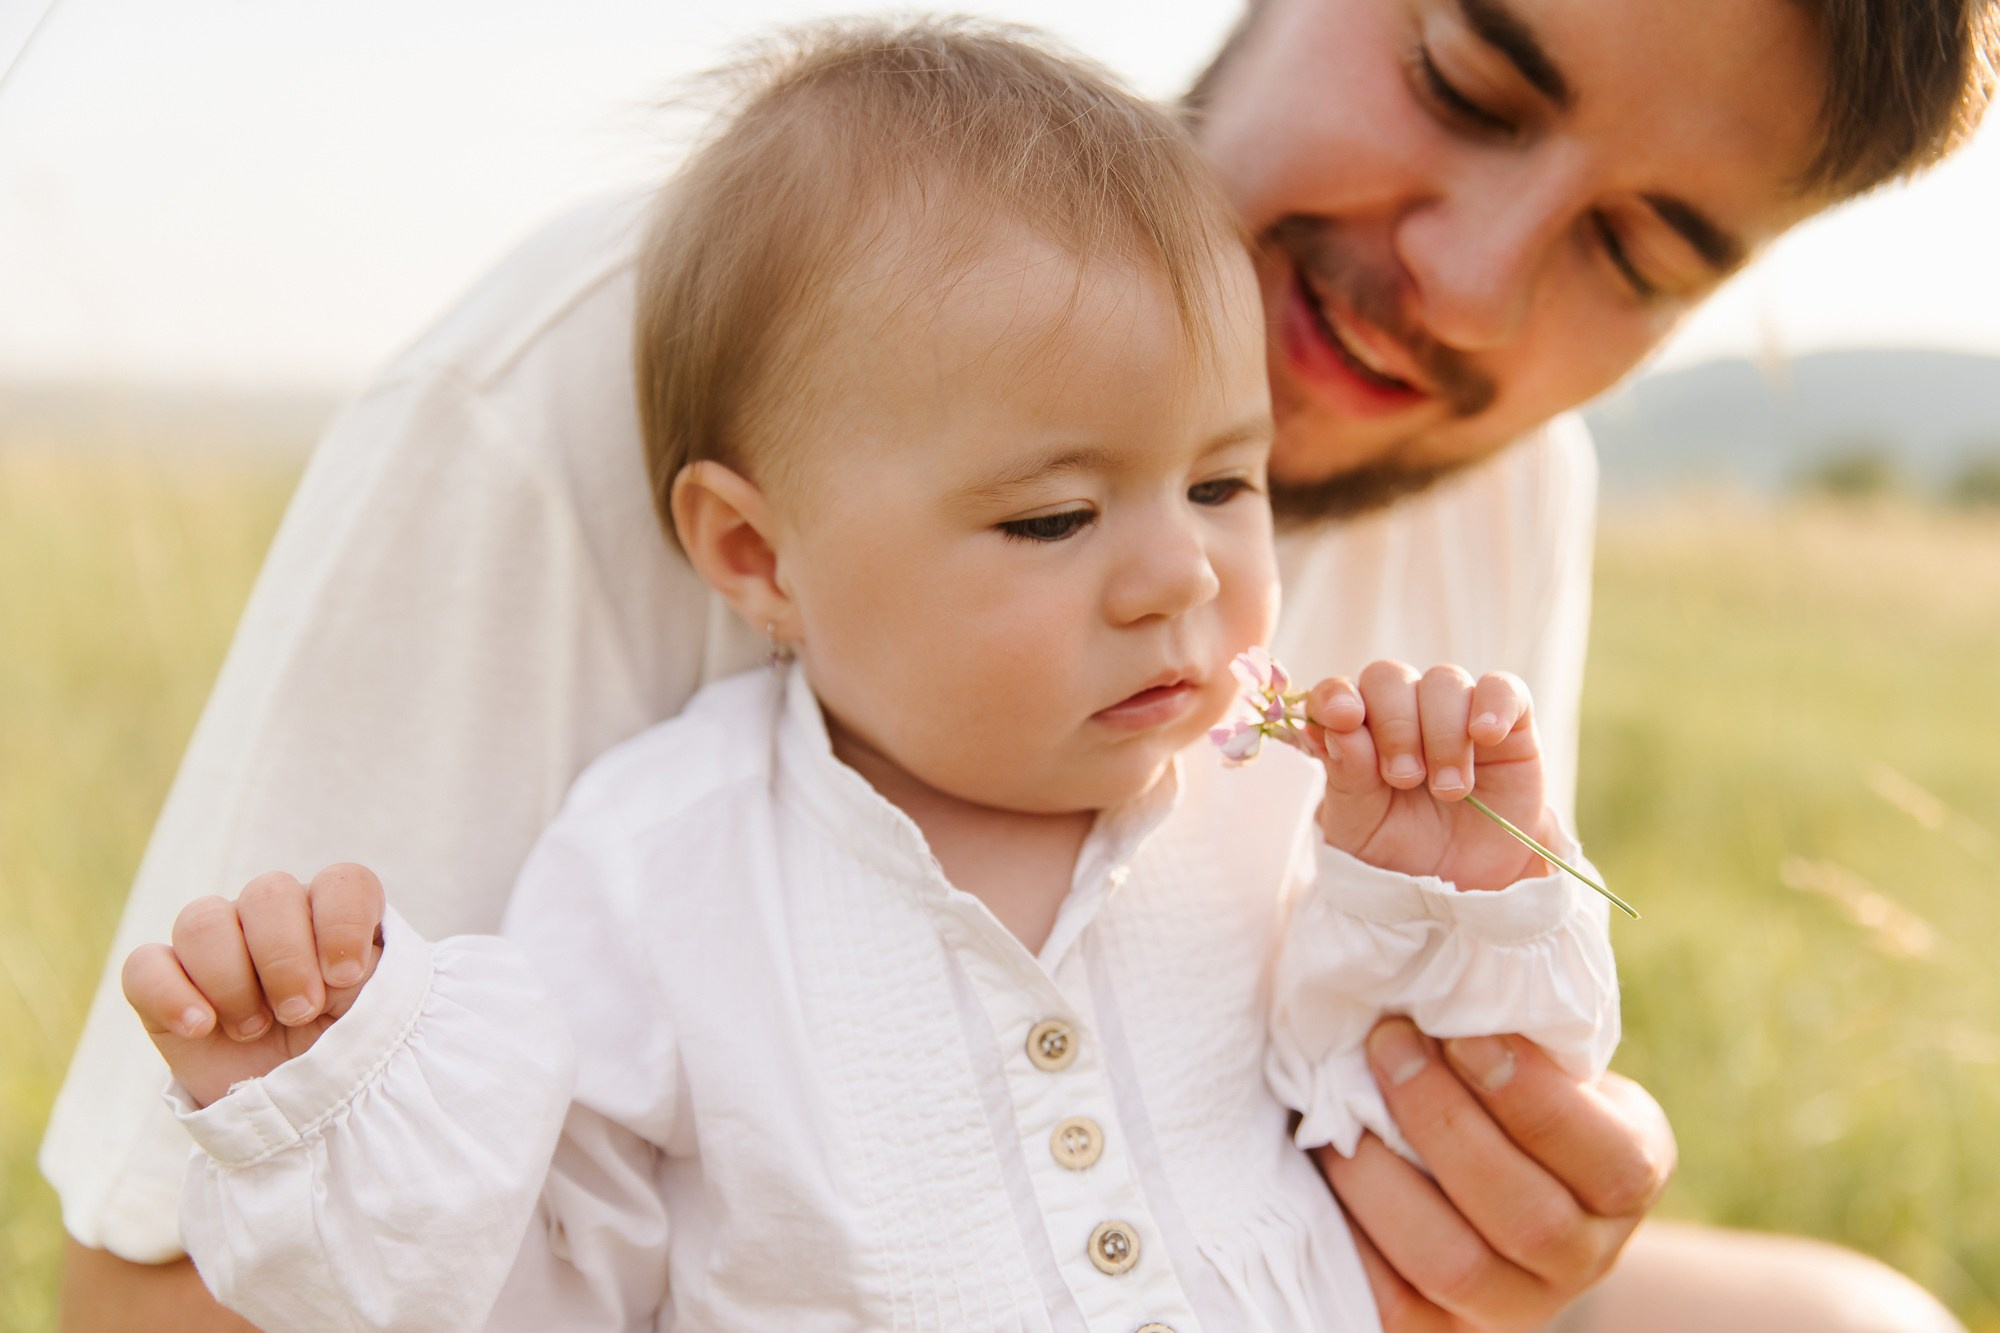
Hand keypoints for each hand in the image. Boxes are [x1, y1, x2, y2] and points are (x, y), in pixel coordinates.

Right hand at [121, 863, 385, 1107]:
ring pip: (203, 920)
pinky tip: (200, 1027)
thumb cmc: (345, 1053)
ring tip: (254, 1028)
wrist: (299, 1110)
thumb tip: (340, 971)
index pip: (343, 883)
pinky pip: (145, 965)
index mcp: (336, 917)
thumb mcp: (376, 1020)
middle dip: (286, 958)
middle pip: (268, 893)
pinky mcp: (165, 984)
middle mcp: (276, 919)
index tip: (345, 978)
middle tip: (301, 1012)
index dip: (343, 923)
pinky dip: (171, 994)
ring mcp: (217, 945)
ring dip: (232, 979)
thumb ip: (371, 982)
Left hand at [1307, 661, 1551, 890]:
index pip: (1337, 692)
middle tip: (1405, 779)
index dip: (1336, 697)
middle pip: (1389, 678)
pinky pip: (1503, 689)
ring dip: (1443, 734)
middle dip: (1395, 727)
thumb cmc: (1400, 848)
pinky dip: (1494, 705)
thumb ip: (1346, 776)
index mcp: (1355, 730)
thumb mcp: (1360, 827)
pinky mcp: (1507, 722)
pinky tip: (1486, 734)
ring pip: (1444, 681)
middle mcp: (1401, 710)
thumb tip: (1336, 726)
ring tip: (1449, 790)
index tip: (1343, 718)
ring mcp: (1453, 710)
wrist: (1462, 882)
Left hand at [1324, 1017, 1675, 1331]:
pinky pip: (1390, 1303)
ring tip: (1339, 1105)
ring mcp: (1511, 1302)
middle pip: (1526, 1216)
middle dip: (1442, 1120)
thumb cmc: (1479, 1061)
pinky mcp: (1435, 1328)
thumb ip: (1515, 1005)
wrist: (1441, 1137)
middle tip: (1386, 1043)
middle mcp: (1583, 1253)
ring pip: (1453, 1262)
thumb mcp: (1522, 1032)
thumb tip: (1479, 909)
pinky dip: (1348, 1232)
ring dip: (1384, 1175)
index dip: (1535, 1100)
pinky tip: (1326, 1163)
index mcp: (1626, 1172)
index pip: (1615, 1164)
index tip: (1464, 1034)